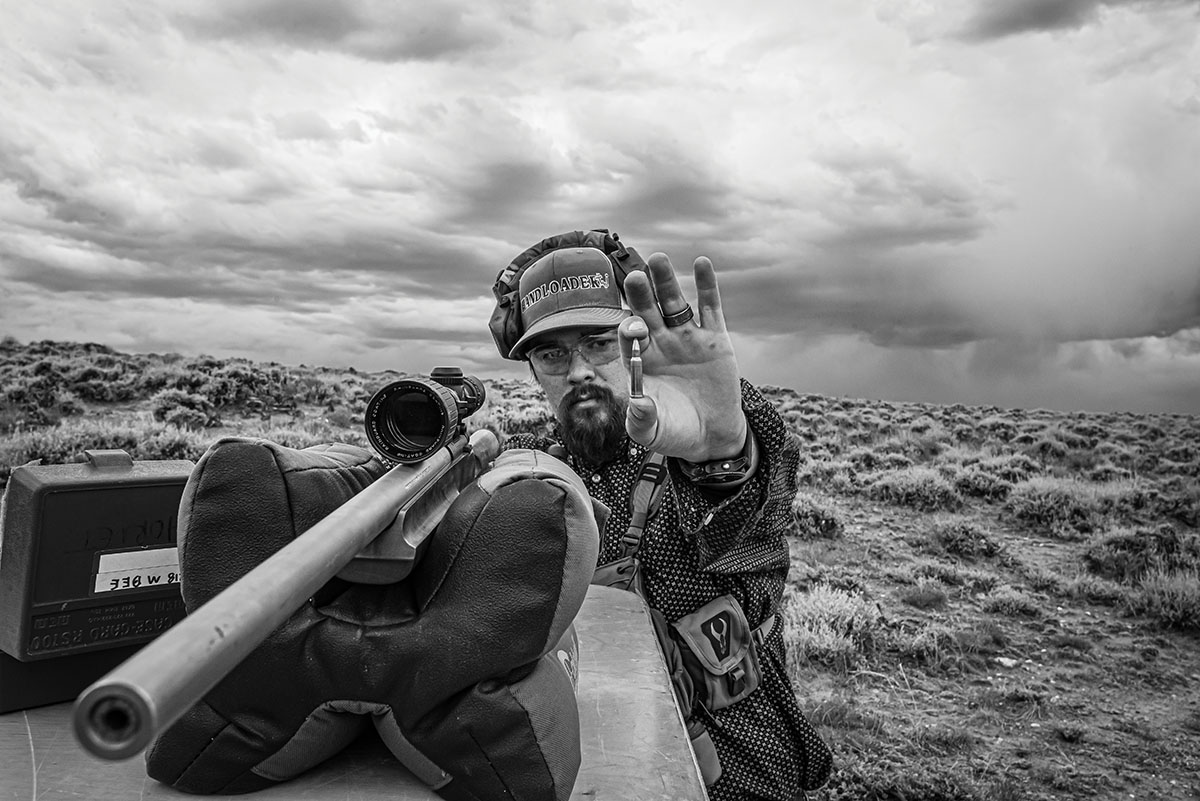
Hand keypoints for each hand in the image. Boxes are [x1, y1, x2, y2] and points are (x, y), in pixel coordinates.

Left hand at [619, 252, 746, 462]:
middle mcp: (661, 344)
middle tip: (634, 277)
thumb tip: (637, 402)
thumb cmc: (675, 433)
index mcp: (641, 361)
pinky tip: (701, 263)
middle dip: (640, 295)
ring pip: (674, 303)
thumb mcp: (654, 433)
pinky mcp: (715, 338)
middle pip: (647, 311)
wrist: (711, 436)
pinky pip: (710, 307)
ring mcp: (687, 338)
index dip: (629, 328)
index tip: (633, 326)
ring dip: (666, 282)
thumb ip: (642, 419)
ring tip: (659, 260)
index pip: (629, 337)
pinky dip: (706, 285)